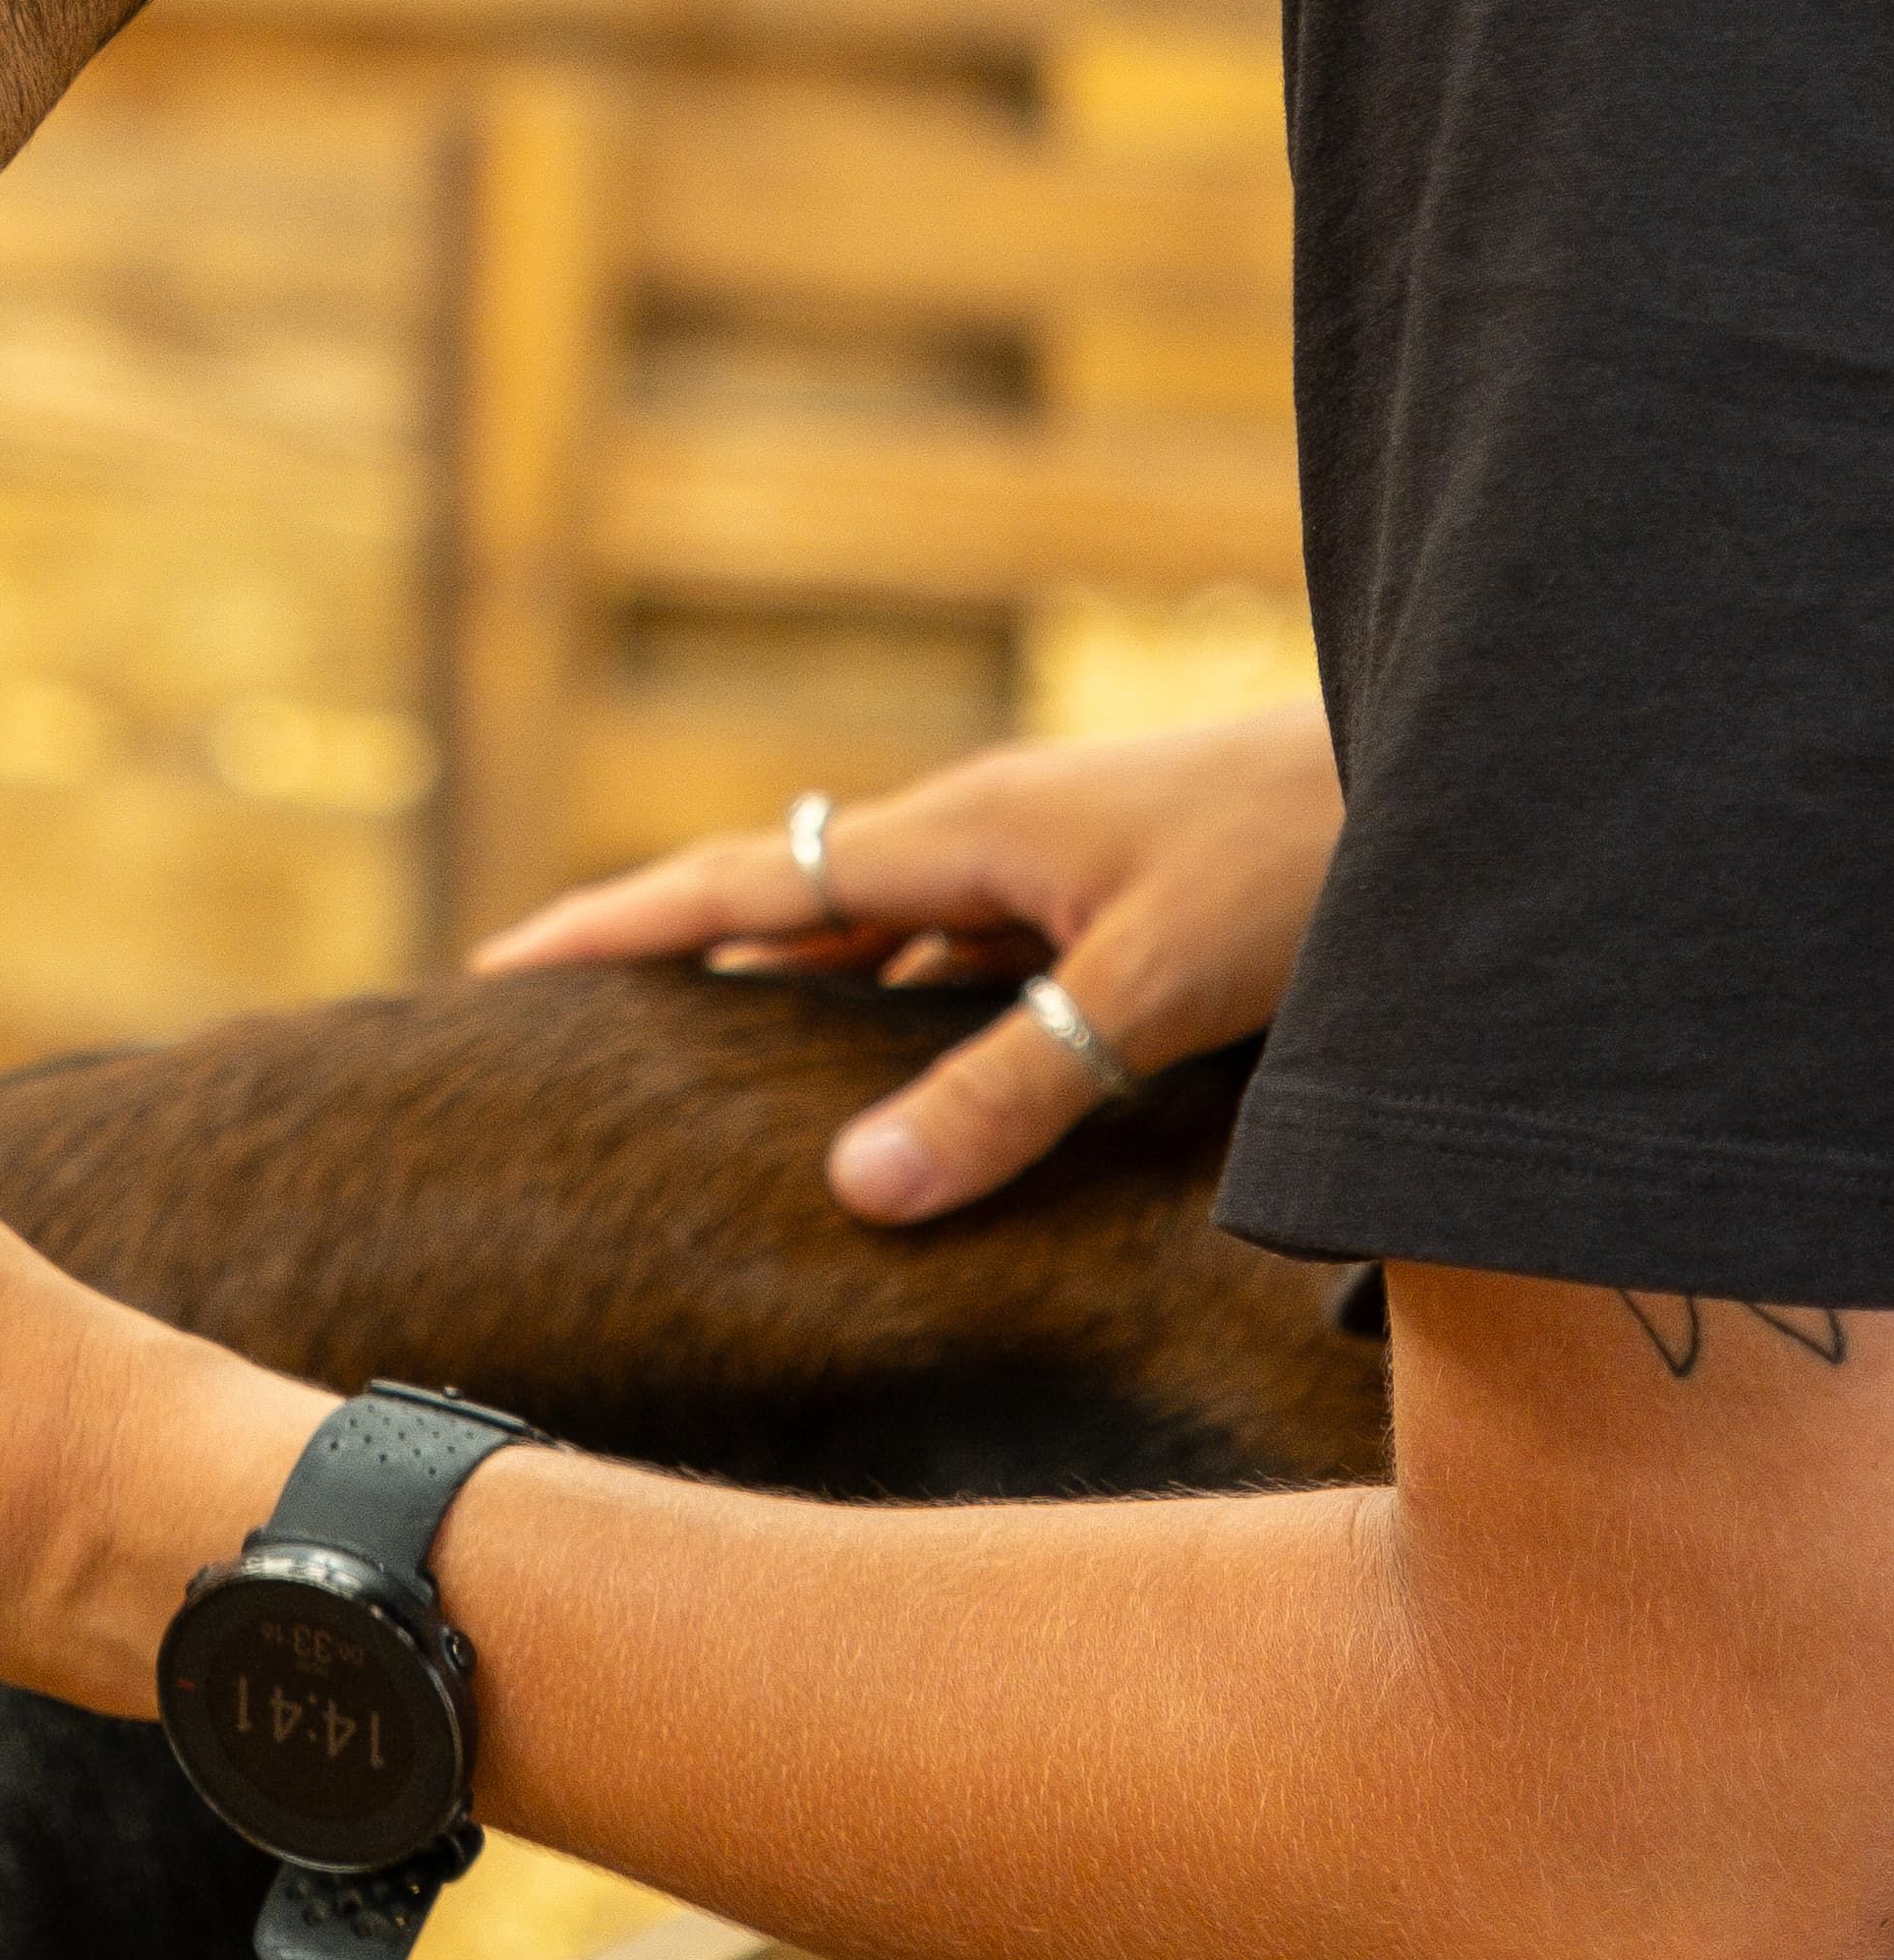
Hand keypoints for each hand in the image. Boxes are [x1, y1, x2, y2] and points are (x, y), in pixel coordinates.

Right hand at [471, 703, 1341, 1225]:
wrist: (1462, 765)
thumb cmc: (1318, 859)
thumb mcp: (1155, 987)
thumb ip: (1012, 1092)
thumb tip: (854, 1195)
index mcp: (970, 832)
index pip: (748, 880)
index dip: (620, 926)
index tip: (497, 969)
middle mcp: (994, 835)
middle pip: (797, 900)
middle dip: (679, 958)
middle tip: (567, 1027)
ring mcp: (1058, 861)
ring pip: (894, 940)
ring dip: (805, 998)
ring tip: (717, 1082)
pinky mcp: (1123, 896)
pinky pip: (981, 964)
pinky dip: (922, 1023)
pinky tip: (926, 1087)